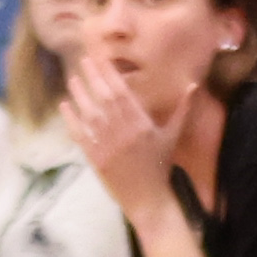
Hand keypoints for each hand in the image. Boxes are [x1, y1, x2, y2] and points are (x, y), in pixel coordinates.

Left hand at [60, 57, 194, 198]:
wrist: (148, 197)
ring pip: (90, 113)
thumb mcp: (172, 135)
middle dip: (93, 77)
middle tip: (83, 60)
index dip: (110, 74)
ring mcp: (108, 145)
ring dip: (80, 94)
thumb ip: (182, 109)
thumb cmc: (161, 165)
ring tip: (72, 79)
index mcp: (142, 124)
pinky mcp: (95, 158)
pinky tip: (64, 105)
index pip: (123, 93)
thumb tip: (192, 85)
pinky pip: (80, 134)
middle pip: (105, 98)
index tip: (101, 59)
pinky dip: (71, 119)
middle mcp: (124, 132)